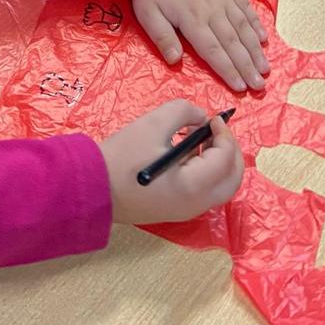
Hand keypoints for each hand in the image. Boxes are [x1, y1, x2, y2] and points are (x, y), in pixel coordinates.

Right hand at [99, 99, 243, 224]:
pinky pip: (204, 193)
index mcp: (193, 185)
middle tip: (218, 131)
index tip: (212, 118)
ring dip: (220, 162)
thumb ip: (184, 112)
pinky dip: (207, 173)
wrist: (91, 187)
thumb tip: (201, 118)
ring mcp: (186, 212)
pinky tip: (187, 154)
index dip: (224, 133)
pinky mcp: (176, 212)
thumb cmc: (122, 156)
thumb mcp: (154, 123)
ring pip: (220, 188)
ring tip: (201, 140)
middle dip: (231, 151)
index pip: (225, 158)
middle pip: (232, 179)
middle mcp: (196, 204)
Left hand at [130, 0, 268, 91]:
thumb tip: (175, 62)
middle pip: (233, 43)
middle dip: (248, 67)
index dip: (228, 71)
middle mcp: (213, 9)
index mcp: (193, 19)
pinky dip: (256, 24)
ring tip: (266, 69)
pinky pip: (245, 7)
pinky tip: (263, 38)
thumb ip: (162, 38)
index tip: (241, 88)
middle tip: (260, 86)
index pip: (214, 51)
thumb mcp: (147, 14)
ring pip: (243, 28)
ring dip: (256, 50)